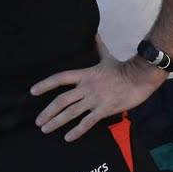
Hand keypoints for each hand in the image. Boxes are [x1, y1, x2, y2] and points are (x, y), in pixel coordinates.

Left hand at [30, 42, 165, 141]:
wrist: (140, 78)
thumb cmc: (123, 68)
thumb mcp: (107, 57)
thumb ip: (99, 47)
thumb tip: (95, 33)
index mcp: (85, 74)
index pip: (60, 78)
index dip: (45, 84)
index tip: (32, 91)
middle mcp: (86, 88)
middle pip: (61, 100)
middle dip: (48, 112)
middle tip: (38, 122)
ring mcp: (94, 100)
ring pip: (71, 113)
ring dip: (56, 122)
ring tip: (45, 129)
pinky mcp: (104, 110)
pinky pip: (87, 122)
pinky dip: (77, 131)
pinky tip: (68, 138)